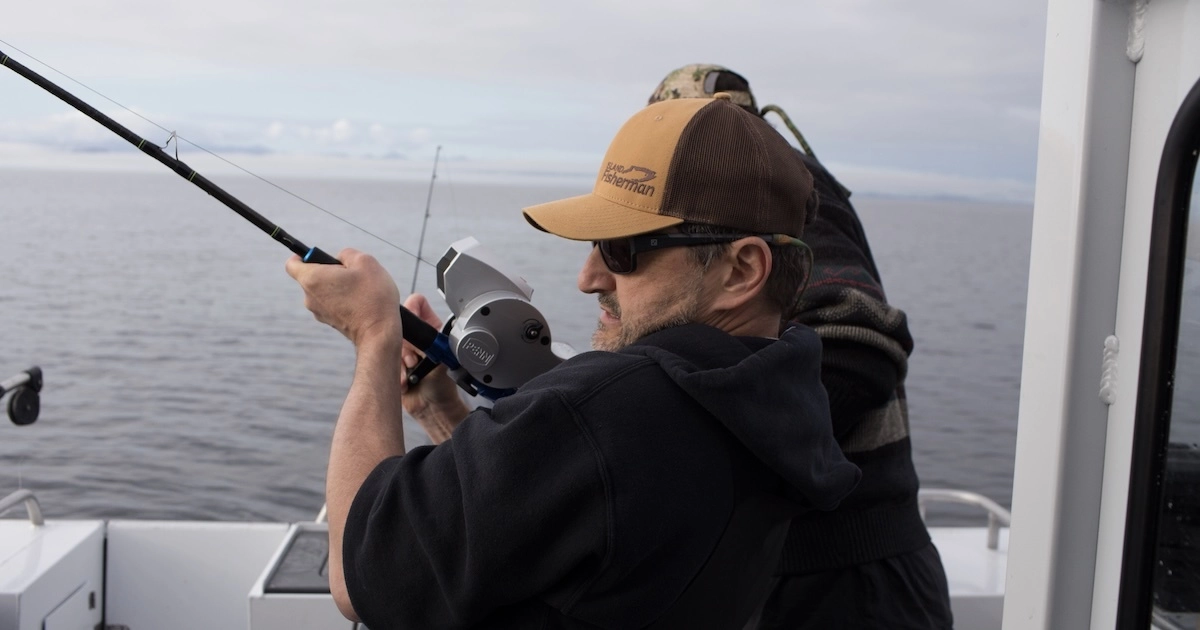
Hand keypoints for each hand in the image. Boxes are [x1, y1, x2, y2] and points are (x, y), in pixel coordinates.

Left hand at [285, 249, 401, 347]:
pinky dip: (344, 300)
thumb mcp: (365, 262)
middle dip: (330, 271)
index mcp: (312, 279)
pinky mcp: (331, 322)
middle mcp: (309, 297)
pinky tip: (362, 302)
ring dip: (339, 286)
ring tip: (361, 290)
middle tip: (352, 273)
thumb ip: (347, 253)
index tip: (318, 256)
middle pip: (313, 277)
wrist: (379, 334)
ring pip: (325, 291)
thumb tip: (341, 259)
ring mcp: (319, 313)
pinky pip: (333, 304)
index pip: (292, 264)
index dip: (303, 256)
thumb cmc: (372, 296)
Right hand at [400, 293, 469, 442]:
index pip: (417, 303)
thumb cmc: (443, 386)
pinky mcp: (390, 362)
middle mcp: (416, 336)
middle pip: (399, 323)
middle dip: (405, 345)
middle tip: (414, 359)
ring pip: (388, 342)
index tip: (415, 332)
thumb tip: (418, 330)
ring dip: (399, 361)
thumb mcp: (441, 359)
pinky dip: (394, 371)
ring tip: (412, 372)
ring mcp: (402, 348)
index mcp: (431, 327)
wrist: (432, 409)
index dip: (413, 312)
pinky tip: (405, 381)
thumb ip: (429, 341)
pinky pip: (382, 358)